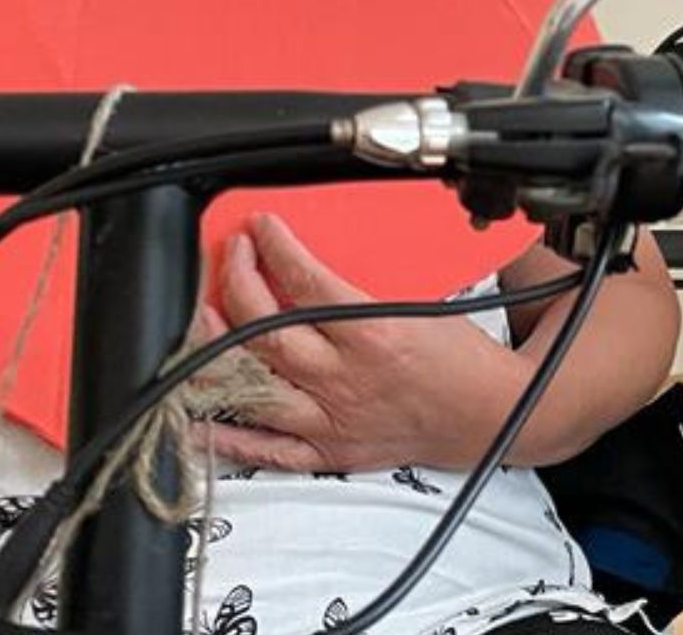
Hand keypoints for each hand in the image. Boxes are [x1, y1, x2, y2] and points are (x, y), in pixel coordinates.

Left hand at [198, 212, 528, 473]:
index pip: (305, 281)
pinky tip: (197, 415)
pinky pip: (264, 449)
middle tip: (232, 257)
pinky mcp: (326, 453)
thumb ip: (363, 286)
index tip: (260, 228)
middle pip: (267, 329)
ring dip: (215, 352)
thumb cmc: (456, 359)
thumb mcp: (419, 303)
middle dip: (237, 282)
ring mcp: (330, 420)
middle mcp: (345, 378)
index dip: (274, 248)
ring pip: (252, 387)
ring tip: (200, 318)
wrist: (485, 415)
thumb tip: (314, 259)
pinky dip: (226, 436)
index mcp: (373, 334)